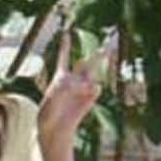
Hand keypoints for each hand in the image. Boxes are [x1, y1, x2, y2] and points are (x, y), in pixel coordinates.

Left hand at [37, 25, 106, 147]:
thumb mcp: (52, 95)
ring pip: (94, 72)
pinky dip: (92, 88)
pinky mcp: (90, 97)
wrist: (55, 128)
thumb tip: (84, 83)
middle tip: (111, 39)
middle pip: (87, 62)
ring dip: (101, 59)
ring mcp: (83, 89)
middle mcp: (74, 80)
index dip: (66, 45)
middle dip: (99, 53)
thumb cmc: (49, 111)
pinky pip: (95, 88)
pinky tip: (87, 92)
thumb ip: (67, 84)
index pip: (64, 57)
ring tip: (109, 47)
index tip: (67, 32)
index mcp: (60, 76)